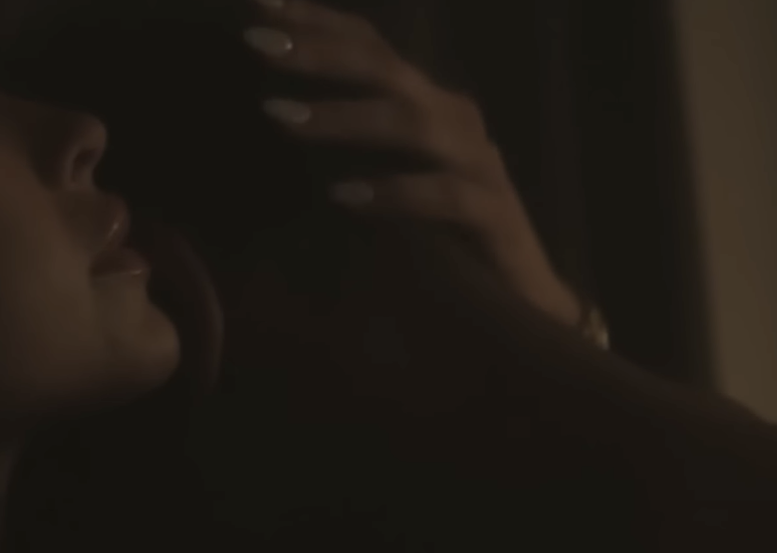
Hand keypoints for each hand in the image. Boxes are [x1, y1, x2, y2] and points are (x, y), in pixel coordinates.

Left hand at [242, 0, 590, 332]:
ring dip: (343, 117)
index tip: (258, 4)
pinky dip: (394, 192)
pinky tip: (343, 196)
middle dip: (320, 53)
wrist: (520, 299)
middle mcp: (454, 122)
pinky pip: (444, 195)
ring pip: (412, 124)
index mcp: (426, 105)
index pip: (371, 46)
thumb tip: (267, 122)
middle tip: (257, 44)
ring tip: (281, 117)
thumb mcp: (379, 184)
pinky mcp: (494, 216)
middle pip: (386, 70)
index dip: (319, 20)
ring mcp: (479, 165)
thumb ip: (341, 149)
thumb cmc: (437, 239)